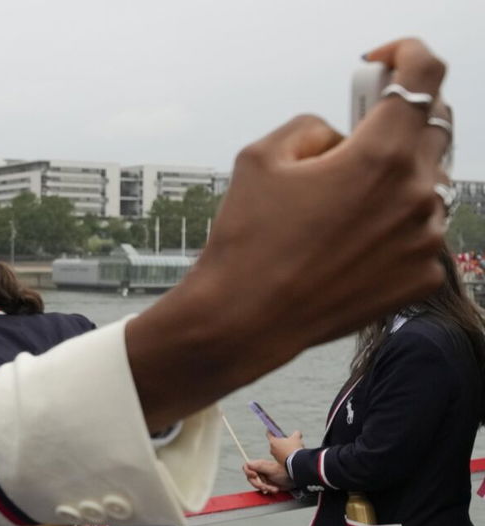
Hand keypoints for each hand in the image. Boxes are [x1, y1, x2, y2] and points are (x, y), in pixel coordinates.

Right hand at [129, 38, 449, 429]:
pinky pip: (418, 232)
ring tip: (337, 209)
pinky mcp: (421, 276)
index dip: (405, 55)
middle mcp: (415, 194)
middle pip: (430, 130)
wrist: (244, 320)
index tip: (383, 63)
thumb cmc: (246, 241)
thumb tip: (339, 138)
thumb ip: (313, 126)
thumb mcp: (260, 157)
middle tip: (348, 142)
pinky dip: (391, 228)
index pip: (425, 76)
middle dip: (391, 125)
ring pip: (423, 185)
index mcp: (380, 156)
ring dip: (391, 182)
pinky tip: (347, 245)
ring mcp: (424, 239)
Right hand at [244, 459, 294, 493]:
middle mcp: (260, 471)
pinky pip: (263, 489)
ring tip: (273, 488)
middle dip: (258, 484)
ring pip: (257, 485)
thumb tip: (248, 464)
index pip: (247, 467)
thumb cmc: (286, 472)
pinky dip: (268, 490)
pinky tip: (274, 489)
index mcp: (259, 465)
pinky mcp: (268, 484)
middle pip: (250, 478)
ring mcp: (264, 478)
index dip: (248, 472)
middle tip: (265, 486)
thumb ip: (259, 466)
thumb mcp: (271, 469)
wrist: (295, 479)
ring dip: (265, 488)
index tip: (254, 476)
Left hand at [268, 430, 303, 463]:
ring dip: (283, 447)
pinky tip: (293, 453)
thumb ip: (296, 433)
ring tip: (292, 446)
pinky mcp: (280, 462)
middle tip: (286, 438)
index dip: (270, 430)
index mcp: (273, 442)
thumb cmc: (294, 448)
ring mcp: (275, 456)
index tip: (271, 428)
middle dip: (280, 440)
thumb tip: (297, 433)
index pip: (269, 434)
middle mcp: (272, 449)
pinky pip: (282, 456)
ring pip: (279, 450)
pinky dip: (286, 453)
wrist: (296, 462)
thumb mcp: (296, 438)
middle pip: (274, 442)